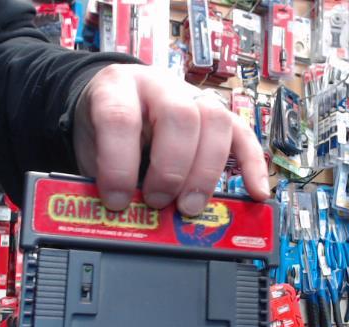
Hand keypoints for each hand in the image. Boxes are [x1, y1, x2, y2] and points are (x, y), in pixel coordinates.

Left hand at [73, 64, 269, 215]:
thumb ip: (106, 179)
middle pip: (179, 115)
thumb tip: (123, 219)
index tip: (117, 200)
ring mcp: (193, 95)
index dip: (119, 164)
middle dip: (171, 169)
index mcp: (117, 87)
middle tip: (160, 203)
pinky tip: (255, 193)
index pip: (120, 117)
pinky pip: (244, 135)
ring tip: (190, 206)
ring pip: (216, 121)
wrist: (116, 102)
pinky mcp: (220, 114)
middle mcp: (159, 85)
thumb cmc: (104, 131)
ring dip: (206, 171)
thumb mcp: (92, 150)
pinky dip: (252, 166)